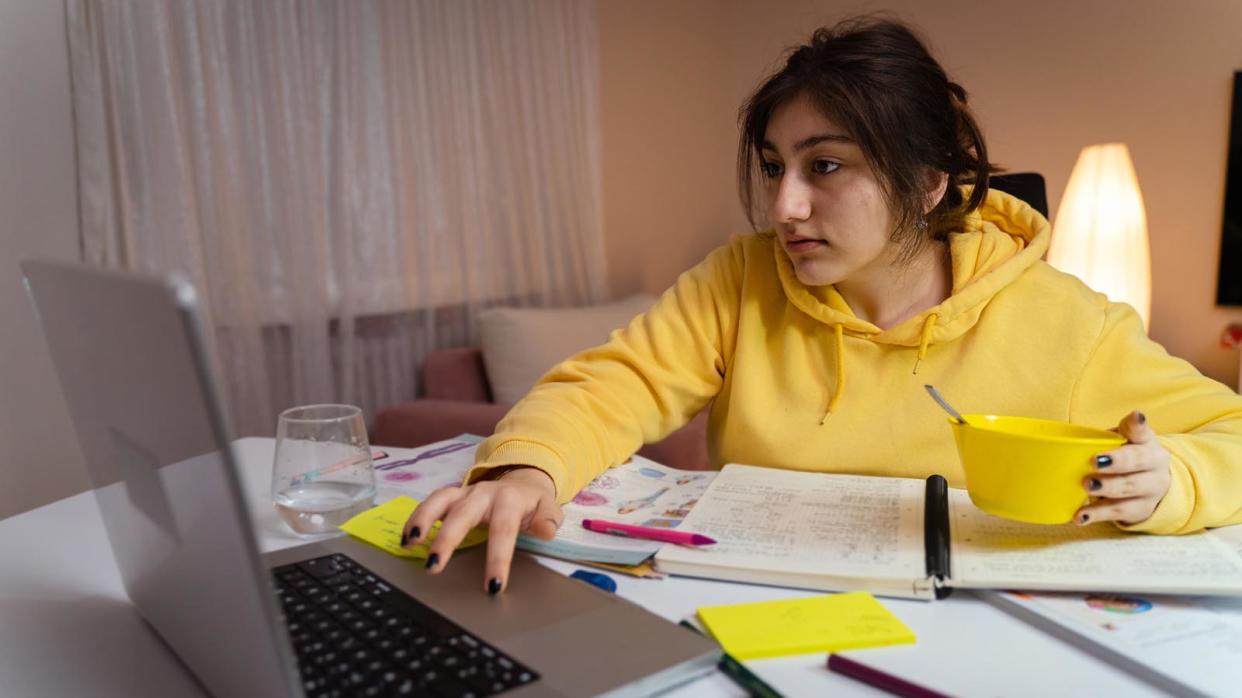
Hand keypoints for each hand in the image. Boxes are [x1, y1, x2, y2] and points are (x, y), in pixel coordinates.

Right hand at [401, 466, 562, 593]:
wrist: (522, 481)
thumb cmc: (531, 503)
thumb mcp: (548, 509)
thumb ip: (548, 520)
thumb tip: (545, 532)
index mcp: (509, 500)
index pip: (503, 530)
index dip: (498, 558)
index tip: (493, 585)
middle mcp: (483, 493)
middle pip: (462, 514)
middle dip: (446, 540)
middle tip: (434, 566)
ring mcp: (464, 493)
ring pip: (439, 502)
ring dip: (422, 521)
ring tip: (410, 543)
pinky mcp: (451, 496)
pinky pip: (429, 504)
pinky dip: (415, 519)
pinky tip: (405, 539)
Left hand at [1075, 411, 1170, 525]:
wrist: (1152, 484)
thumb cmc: (1127, 456)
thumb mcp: (1122, 440)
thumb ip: (1106, 436)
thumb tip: (1073, 441)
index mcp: (1147, 443)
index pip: (1144, 431)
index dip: (1137, 425)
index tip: (1135, 417)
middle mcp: (1155, 465)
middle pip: (1137, 462)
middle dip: (1117, 462)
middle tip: (1094, 462)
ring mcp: (1151, 490)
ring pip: (1129, 490)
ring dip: (1107, 489)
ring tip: (1087, 487)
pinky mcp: (1141, 510)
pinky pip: (1119, 512)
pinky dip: (1098, 514)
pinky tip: (1081, 515)